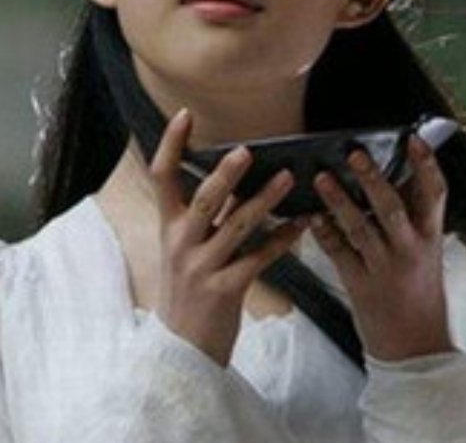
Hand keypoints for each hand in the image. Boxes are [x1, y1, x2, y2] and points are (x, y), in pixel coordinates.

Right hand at [149, 109, 307, 365]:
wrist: (181, 351)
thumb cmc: (188, 293)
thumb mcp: (183, 250)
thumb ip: (203, 217)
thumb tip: (228, 175)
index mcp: (168, 228)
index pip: (162, 177)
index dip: (171, 144)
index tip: (185, 113)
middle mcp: (180, 243)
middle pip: (203, 198)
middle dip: (225, 174)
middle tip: (248, 150)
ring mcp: (202, 267)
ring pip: (237, 225)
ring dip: (266, 200)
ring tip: (288, 178)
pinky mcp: (225, 289)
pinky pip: (260, 258)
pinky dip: (283, 239)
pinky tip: (303, 225)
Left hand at [311, 135, 452, 361]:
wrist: (416, 346)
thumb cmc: (421, 294)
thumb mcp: (428, 253)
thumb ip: (415, 220)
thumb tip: (398, 177)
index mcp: (431, 238)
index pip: (435, 194)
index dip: (426, 165)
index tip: (413, 140)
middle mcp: (410, 250)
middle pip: (392, 207)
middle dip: (373, 179)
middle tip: (355, 154)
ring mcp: (385, 269)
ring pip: (360, 228)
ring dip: (338, 201)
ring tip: (321, 178)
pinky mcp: (361, 286)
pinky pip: (340, 254)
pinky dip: (325, 233)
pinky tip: (312, 217)